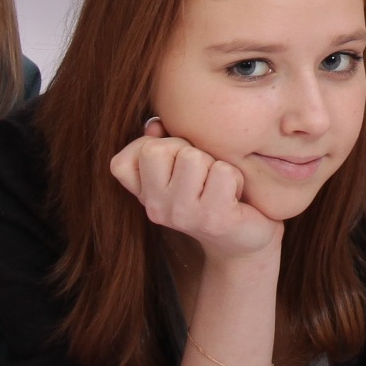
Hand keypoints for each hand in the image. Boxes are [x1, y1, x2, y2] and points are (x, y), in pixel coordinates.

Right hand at [109, 120, 280, 263]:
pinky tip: (234, 195)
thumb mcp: (180, 167)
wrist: (244, 240)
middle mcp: (157, 208)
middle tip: (202, 172)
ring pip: (193, 157)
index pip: (122, 162)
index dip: (150, 149)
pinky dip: (236, 177)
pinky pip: (224, 172)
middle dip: (186, 150)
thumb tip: (154, 125)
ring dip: (213, 163)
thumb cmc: (212, 192)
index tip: (174, 163)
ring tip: (219, 184)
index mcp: (144, 196)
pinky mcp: (215, 219)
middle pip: (158, 149)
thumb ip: (161, 142)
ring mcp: (184, 215)